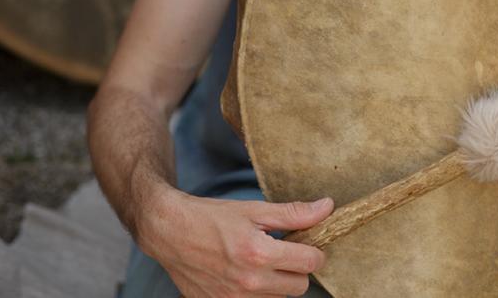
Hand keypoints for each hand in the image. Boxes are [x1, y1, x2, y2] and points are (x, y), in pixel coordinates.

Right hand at [137, 187, 333, 296]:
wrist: (170, 233)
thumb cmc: (212, 218)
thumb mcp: (255, 210)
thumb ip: (294, 213)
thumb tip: (327, 208)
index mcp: (259, 254)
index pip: (310, 262)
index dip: (314, 250)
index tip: (305, 243)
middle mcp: (249, 282)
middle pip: (299, 286)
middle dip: (297, 268)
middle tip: (283, 251)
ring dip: (278, 282)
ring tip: (262, 262)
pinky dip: (258, 293)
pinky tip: (246, 275)